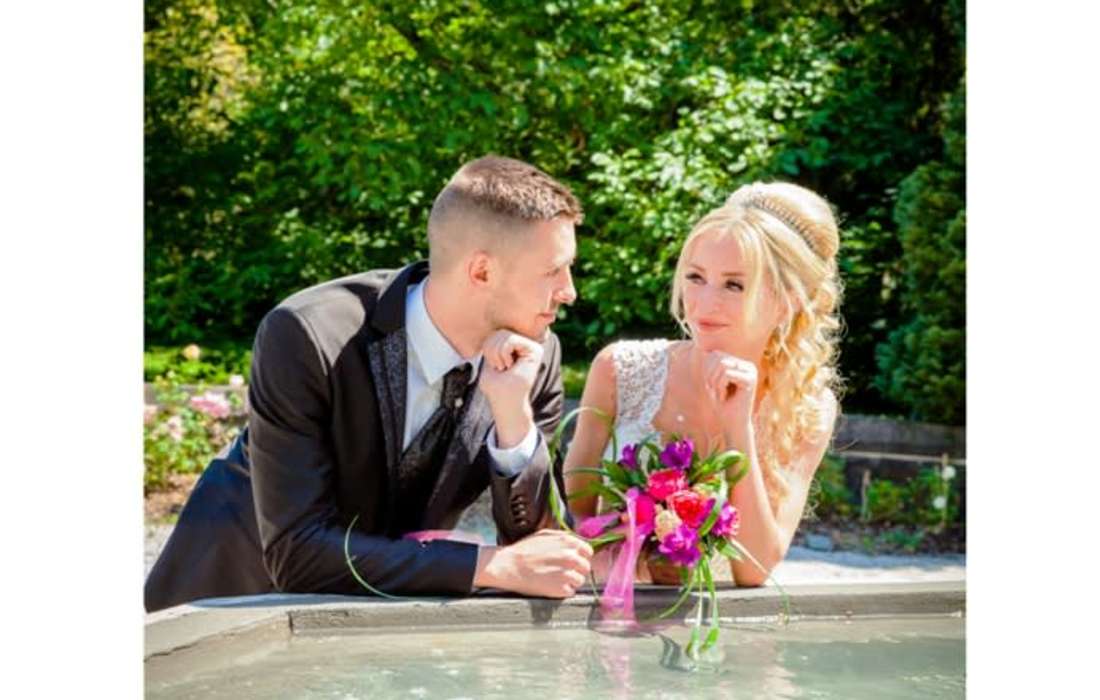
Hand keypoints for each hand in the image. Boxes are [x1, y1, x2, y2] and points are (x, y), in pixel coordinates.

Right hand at [474, 529, 594, 597]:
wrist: (509, 566)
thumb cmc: (524, 550)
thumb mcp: (545, 534)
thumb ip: (564, 538)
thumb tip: (576, 543)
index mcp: (568, 542)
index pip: (588, 551)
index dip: (581, 556)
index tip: (574, 561)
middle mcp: (571, 557)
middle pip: (585, 567)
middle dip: (576, 569)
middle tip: (562, 571)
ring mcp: (567, 573)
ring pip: (580, 580)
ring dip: (570, 581)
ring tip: (554, 578)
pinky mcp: (561, 589)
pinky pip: (570, 592)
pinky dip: (562, 591)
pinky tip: (550, 585)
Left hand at [478, 330, 543, 447]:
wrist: (506, 403)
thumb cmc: (496, 387)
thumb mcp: (490, 359)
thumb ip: (494, 343)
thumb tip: (499, 330)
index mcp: (515, 348)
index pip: (496, 334)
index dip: (488, 349)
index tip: (495, 367)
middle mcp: (526, 345)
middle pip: (499, 332)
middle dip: (492, 351)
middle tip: (500, 368)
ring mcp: (532, 347)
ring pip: (504, 334)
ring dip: (497, 355)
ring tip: (505, 368)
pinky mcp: (536, 351)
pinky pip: (511, 339)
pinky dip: (503, 354)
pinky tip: (510, 366)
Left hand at [704, 350, 757, 429]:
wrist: (732, 424)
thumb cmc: (722, 404)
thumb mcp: (712, 381)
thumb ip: (710, 365)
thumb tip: (702, 348)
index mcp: (739, 363)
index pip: (715, 354)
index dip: (707, 370)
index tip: (712, 387)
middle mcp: (747, 365)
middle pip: (718, 357)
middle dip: (710, 376)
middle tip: (714, 392)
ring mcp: (751, 371)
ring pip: (721, 364)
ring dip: (714, 382)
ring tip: (720, 395)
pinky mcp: (751, 379)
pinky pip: (726, 374)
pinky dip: (720, 387)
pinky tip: (725, 398)